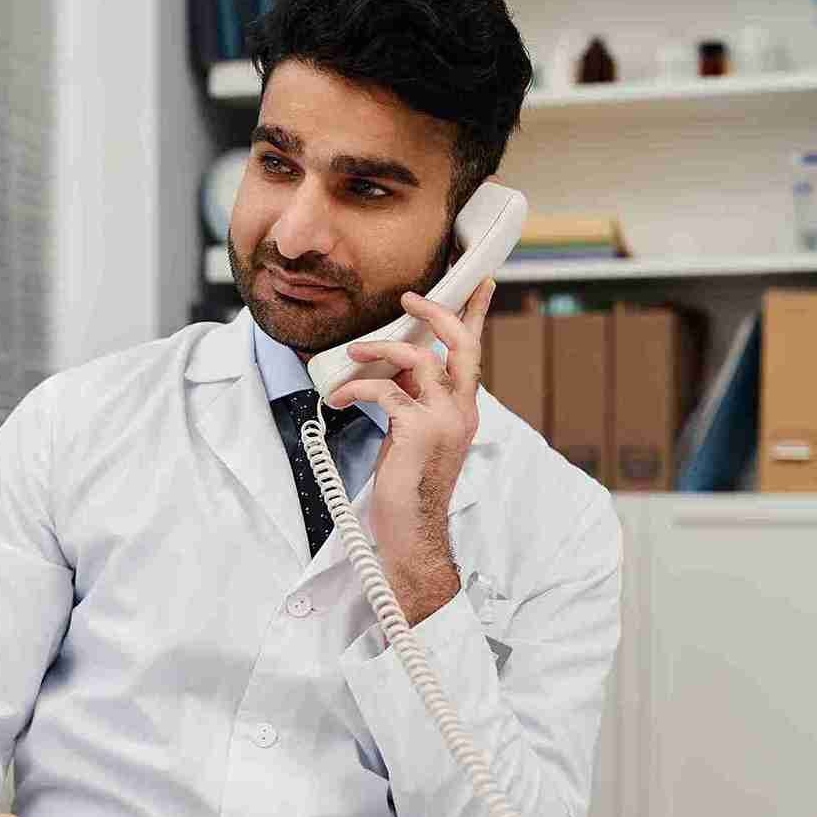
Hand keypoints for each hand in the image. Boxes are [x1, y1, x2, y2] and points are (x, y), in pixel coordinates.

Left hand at [324, 278, 494, 621]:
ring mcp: (443, 420)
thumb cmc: (408, 489)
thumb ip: (412, 402)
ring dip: (381, 349)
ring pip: (419, 358)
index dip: (476, 315)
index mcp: (463, 410)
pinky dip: (356, 389)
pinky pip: (385, 391)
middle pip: (460, 343)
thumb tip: (390, 371)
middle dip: (435, 313)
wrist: (412, 533)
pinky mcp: (417, 431)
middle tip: (408, 299)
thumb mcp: (413, 437)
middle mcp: (461, 410)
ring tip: (354, 353)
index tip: (480, 283)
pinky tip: (337, 400)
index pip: (473, 353)